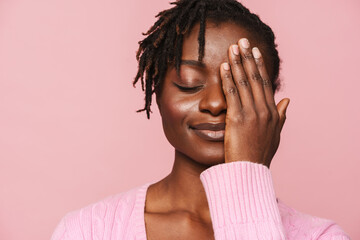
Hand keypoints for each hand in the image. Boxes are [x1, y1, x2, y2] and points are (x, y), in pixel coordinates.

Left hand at [220, 38, 289, 167]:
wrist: (250, 171)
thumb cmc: (260, 154)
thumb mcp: (275, 134)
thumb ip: (281, 115)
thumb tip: (287, 99)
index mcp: (272, 112)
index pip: (264, 83)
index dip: (259, 65)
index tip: (254, 51)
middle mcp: (264, 110)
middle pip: (255, 78)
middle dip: (247, 58)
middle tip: (242, 41)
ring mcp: (251, 114)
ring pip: (243, 83)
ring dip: (237, 63)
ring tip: (232, 48)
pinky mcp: (237, 119)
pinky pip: (232, 94)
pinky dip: (227, 79)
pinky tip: (223, 67)